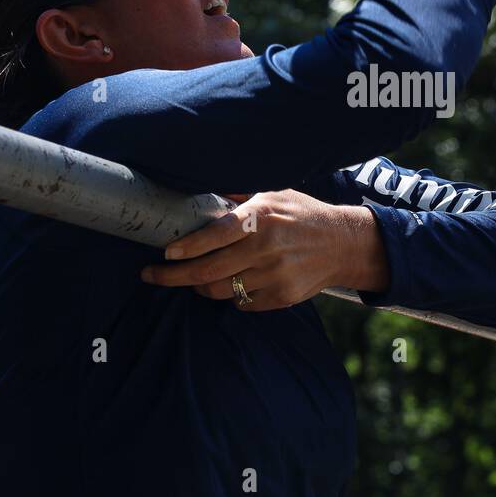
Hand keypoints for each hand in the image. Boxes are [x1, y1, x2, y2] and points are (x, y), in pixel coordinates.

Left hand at [140, 190, 389, 311]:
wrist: (343, 243)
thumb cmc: (302, 215)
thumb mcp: (273, 194)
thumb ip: (238, 198)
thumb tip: (199, 196)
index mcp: (261, 217)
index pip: (213, 235)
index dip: (185, 248)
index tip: (165, 254)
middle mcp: (266, 247)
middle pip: (208, 271)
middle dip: (173, 276)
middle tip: (152, 275)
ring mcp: (274, 275)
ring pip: (221, 291)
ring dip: (200, 287)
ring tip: (193, 280)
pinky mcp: (282, 297)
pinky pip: (242, 303)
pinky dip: (231, 296)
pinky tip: (232, 283)